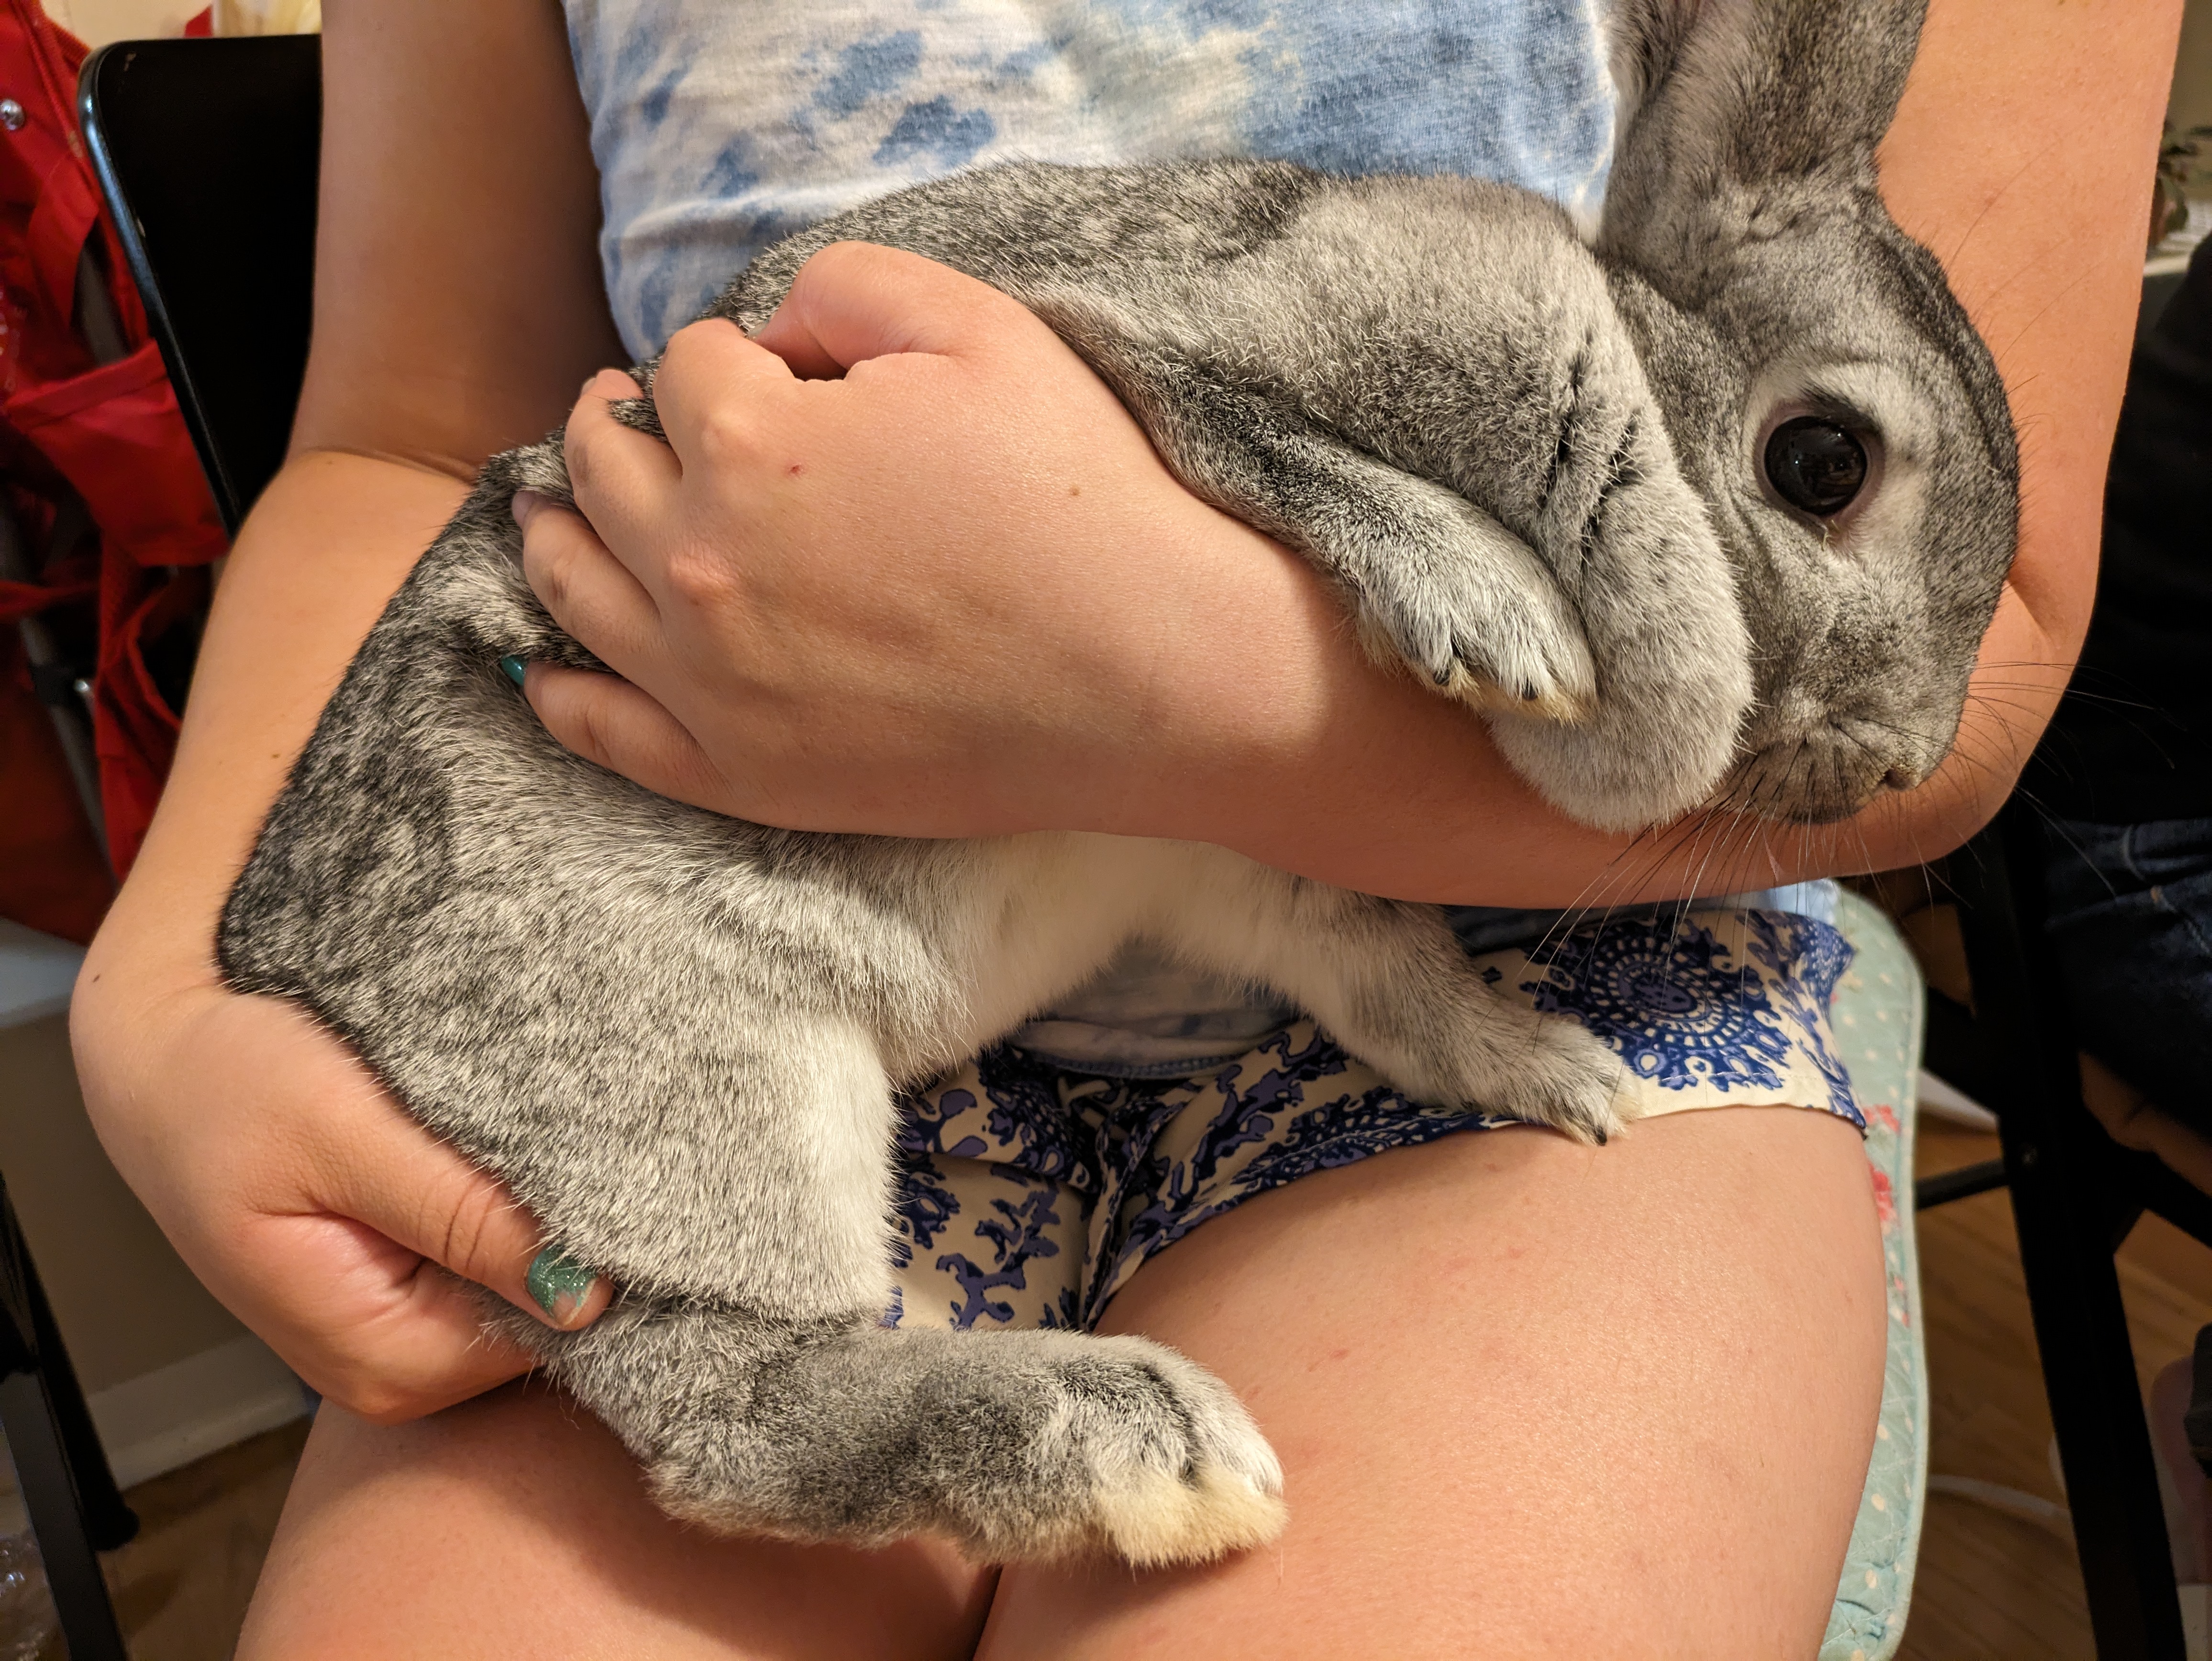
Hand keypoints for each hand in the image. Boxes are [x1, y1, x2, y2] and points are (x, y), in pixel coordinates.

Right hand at [73, 964, 611, 1421]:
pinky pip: (503, 1249)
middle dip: (580, 1226)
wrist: (163, 1052)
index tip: (617, 1162)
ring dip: (549, 1203)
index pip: (559, 1332)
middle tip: (564, 1122)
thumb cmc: (227, 1088)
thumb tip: (591, 1292)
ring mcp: (411, 1328)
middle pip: (556, 1313)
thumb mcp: (342, 1138)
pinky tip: (500, 1137)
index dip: (603, 1249)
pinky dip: (516, 1194)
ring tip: (522, 1119)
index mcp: (387, 1363)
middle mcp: (405, 1369)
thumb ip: (462, 1216)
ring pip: (538, 1275)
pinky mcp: (415, 1279)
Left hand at [513, 241, 1329, 840]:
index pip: (683, 366)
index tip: (759, 372)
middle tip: (626, 419)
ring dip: (551, 533)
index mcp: (751, 442)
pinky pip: (604, 733)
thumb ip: (845, 287)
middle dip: (610, 427)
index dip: (721, 356)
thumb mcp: (980, 328)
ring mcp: (710, 680)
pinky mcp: (741, 773)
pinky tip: (542, 668)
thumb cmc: (1079, 499)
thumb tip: (767, 332)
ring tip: (550, 512)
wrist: (1153, 675)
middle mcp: (702, 561)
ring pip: (572, 588)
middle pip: (601, 469)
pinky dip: (558, 692)